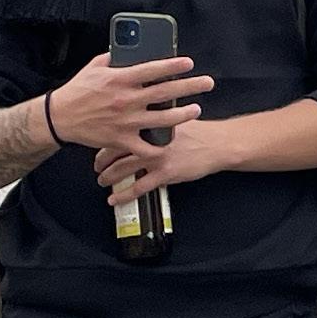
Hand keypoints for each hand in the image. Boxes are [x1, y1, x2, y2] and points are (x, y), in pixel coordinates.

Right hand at [48, 53, 209, 159]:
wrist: (59, 118)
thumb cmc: (78, 90)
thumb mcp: (95, 67)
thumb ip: (115, 57)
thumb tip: (130, 47)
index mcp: (120, 79)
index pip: (153, 69)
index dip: (174, 65)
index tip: (189, 63)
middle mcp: (126, 99)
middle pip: (166, 92)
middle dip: (190, 86)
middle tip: (208, 83)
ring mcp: (126, 121)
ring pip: (163, 119)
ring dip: (183, 114)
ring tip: (196, 109)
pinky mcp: (121, 139)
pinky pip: (145, 146)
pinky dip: (159, 147)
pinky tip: (170, 142)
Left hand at [94, 118, 228, 203]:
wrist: (219, 144)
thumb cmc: (200, 132)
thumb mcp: (174, 117)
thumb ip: (153, 120)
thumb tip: (136, 124)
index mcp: (149, 124)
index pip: (118, 132)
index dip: (104, 142)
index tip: (99, 148)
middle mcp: (149, 139)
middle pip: (114, 151)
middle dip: (101, 162)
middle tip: (97, 168)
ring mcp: (156, 157)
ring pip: (121, 170)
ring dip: (108, 178)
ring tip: (103, 182)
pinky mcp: (165, 173)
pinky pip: (138, 187)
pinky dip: (123, 195)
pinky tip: (115, 200)